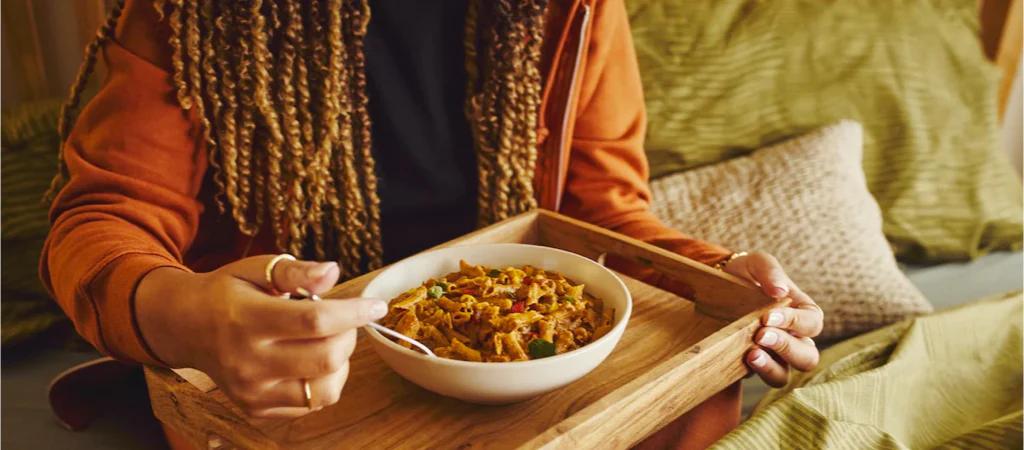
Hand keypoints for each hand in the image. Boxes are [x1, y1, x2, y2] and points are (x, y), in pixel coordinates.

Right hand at [135, 255, 387, 417]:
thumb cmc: (227, 293)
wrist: (184, 327)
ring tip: (328, 342)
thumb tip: (333, 272)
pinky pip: (310, 405)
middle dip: (349, 336)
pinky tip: (311, 361)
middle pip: (325, 358)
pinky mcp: (256, 410)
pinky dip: (323, 382)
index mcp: (247, 320)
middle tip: (342, 320)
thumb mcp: (255, 269)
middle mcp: (248, 362)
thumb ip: (295, 272)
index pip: (315, 322)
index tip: (376, 305)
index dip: (354, 313)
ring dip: (340, 363)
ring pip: (325, 390)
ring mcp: (252, 392)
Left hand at [722, 251, 822, 386]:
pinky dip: (757, 372)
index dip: (795, 322)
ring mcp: (773, 356)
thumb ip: (770, 271)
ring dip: (771, 366)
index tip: (767, 316)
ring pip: (786, 374)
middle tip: (761, 334)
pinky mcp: (753, 366)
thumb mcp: (756, 263)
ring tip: (752, 354)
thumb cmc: (745, 273)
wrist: (715, 286)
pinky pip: (763, 378)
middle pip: (808, 356)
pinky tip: (744, 359)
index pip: (813, 323)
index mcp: (802, 313)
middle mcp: (793, 338)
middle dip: (786, 347)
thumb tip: (780, 291)